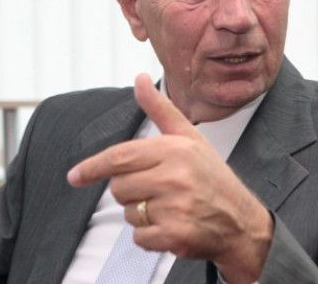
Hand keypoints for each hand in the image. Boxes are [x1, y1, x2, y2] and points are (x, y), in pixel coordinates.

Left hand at [67, 74, 272, 283]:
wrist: (243, 223)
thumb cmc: (212, 178)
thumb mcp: (190, 138)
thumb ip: (160, 110)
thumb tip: (140, 79)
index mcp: (175, 149)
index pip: (119, 156)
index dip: (93, 167)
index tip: (74, 176)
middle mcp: (175, 176)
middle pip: (119, 187)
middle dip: (131, 191)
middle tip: (158, 191)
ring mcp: (176, 207)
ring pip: (129, 213)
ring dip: (142, 215)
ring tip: (170, 208)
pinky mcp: (176, 235)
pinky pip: (139, 237)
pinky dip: (150, 237)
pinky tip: (172, 227)